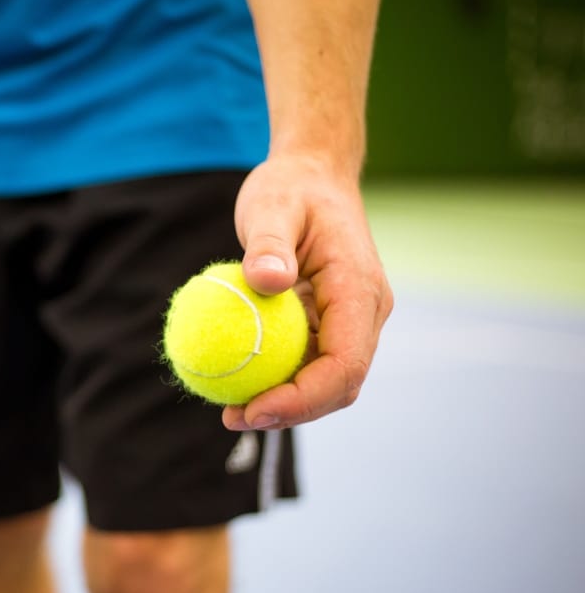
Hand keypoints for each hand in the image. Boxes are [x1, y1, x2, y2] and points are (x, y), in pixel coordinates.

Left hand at [224, 154, 392, 430]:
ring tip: (227, 408)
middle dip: (291, 411)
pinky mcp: (328, 322)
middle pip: (339, 384)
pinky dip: (275, 377)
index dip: (303, 397)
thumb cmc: (290, 188)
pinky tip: (232, 380)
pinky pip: (305, 361)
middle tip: (231, 417)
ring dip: (281, 401)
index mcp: (359, 290)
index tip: (253, 408)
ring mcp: (349, 320)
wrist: (311, 176)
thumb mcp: (271, 207)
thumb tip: (266, 280)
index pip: (344, 364)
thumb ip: (268, 245)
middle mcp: (364, 312)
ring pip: (324, 380)